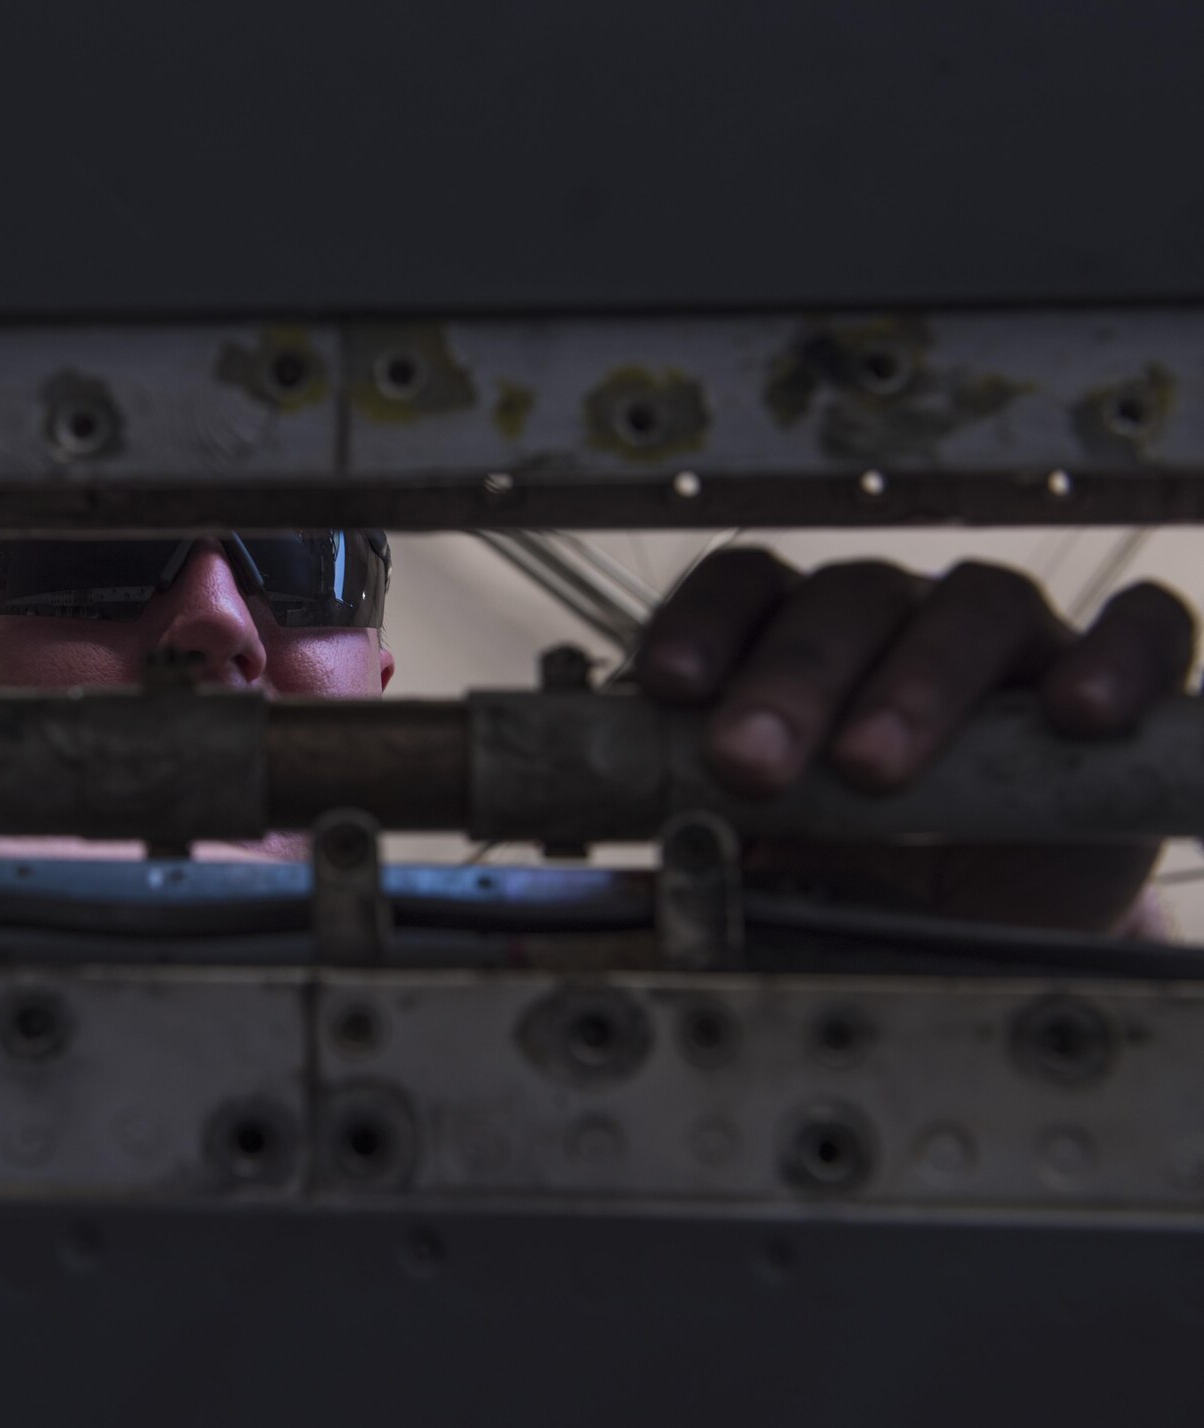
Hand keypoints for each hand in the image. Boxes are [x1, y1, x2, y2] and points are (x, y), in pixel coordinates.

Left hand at [631, 549, 1197, 931]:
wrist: (981, 924)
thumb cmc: (858, 870)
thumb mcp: (773, 862)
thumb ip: (708, 846)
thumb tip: (630, 885)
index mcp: (798, 641)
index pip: (746, 588)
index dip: (705, 622)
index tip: (668, 685)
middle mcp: (898, 622)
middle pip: (848, 599)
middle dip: (792, 678)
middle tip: (752, 761)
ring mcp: (1009, 644)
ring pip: (975, 605)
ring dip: (918, 680)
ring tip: (872, 767)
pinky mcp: (1114, 683)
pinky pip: (1146, 627)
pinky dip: (1117, 655)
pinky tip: (1076, 712)